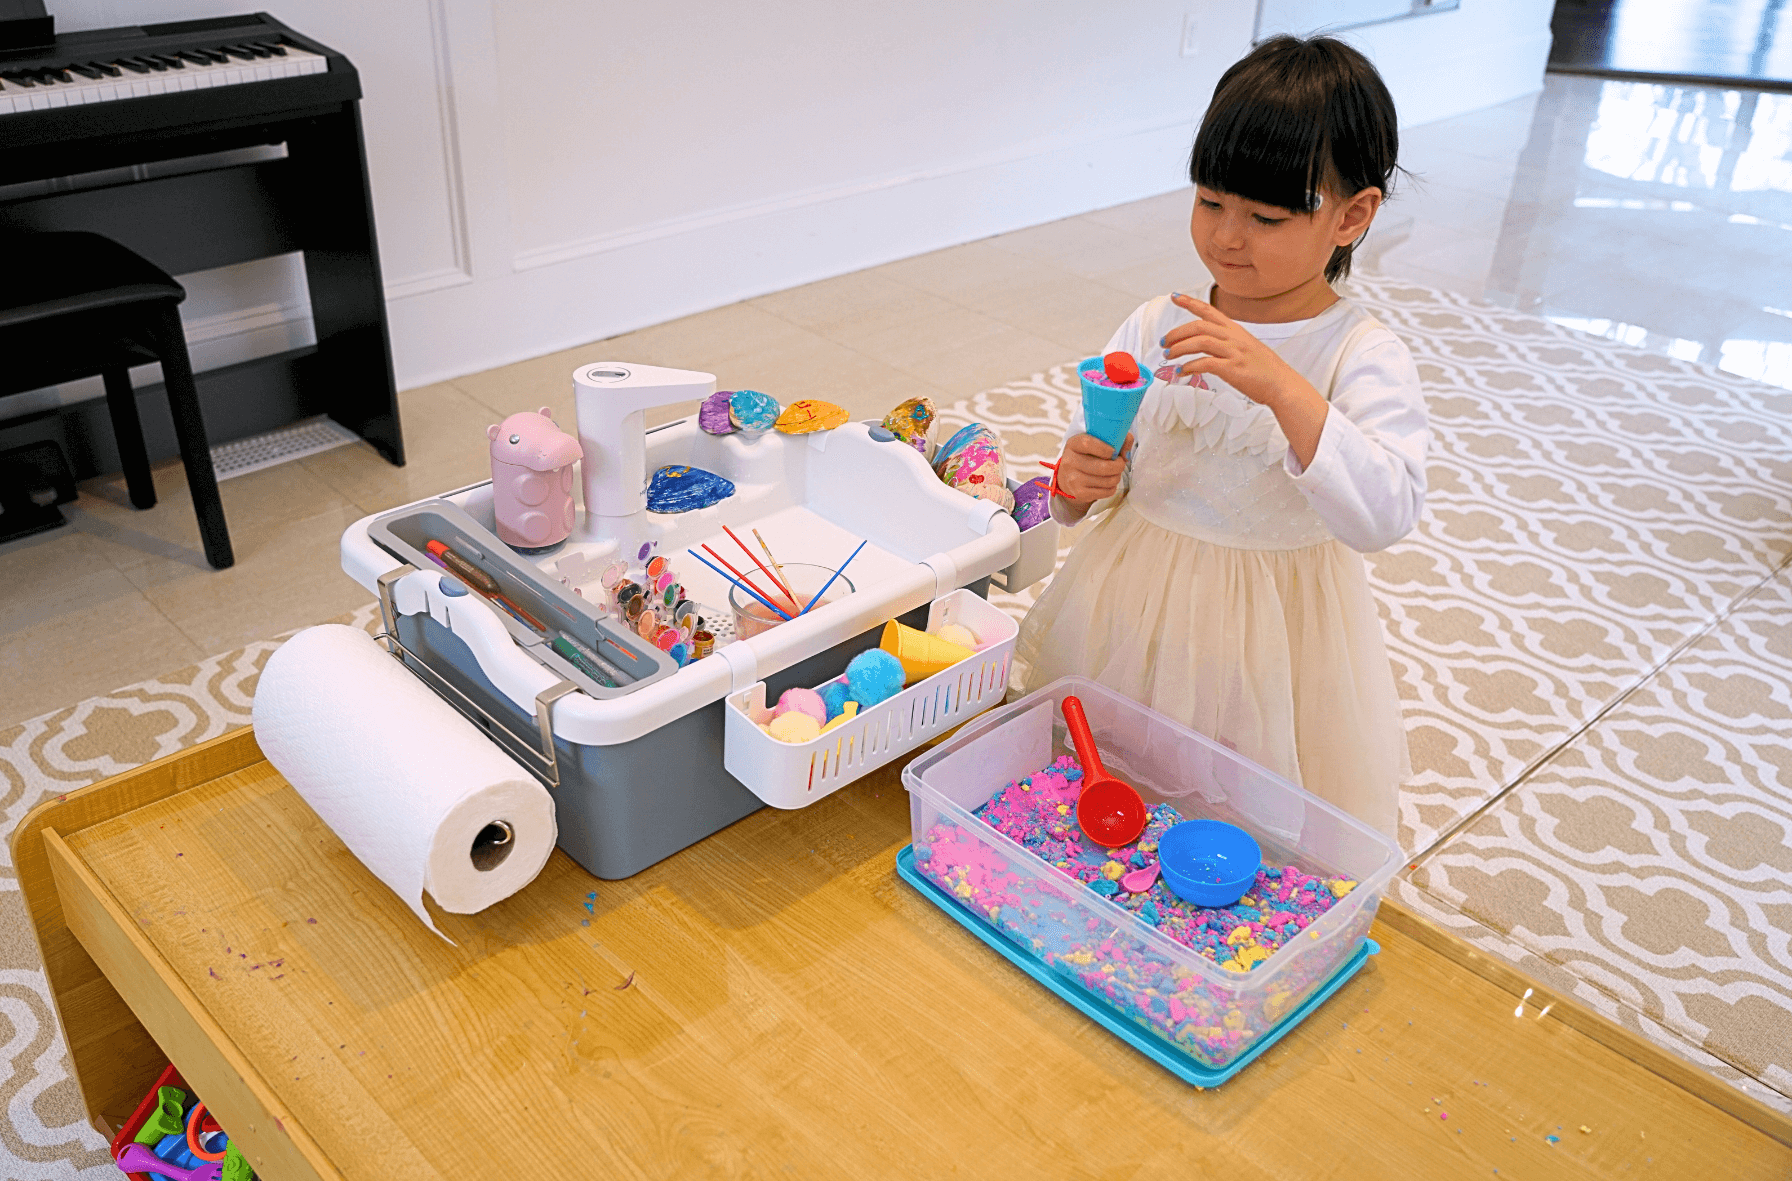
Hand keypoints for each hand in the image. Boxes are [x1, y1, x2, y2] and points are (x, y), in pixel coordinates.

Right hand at [1052, 432, 1132, 502]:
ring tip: (1113, 473)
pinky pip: (1106, 492)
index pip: (1088, 444)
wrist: (1068, 476)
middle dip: (1119, 466)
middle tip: (1120, 463)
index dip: (1105, 448)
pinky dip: (1112, 487)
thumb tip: (1126, 455)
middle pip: (1103, 467)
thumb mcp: (1097, 441)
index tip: (1114, 452)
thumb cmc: (1087, 455)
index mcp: (1073, 444)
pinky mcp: (1079, 493)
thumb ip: (1117, 440)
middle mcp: (1070, 461)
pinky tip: (1107, 482)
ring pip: (1108, 480)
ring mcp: (1073, 479)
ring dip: (1116, 477)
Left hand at [1161, 293, 1328, 468]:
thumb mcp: (1246, 347)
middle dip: (1177, 333)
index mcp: (1236, 330)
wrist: (1282, 385)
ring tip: (1168, 356)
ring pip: (1200, 342)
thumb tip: (1206, 345)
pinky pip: (1206, 363)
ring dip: (1179, 348)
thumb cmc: (1264, 370)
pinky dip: (1190, 367)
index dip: (1190, 302)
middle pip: (1199, 326)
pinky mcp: (1233, 369)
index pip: (1210, 310)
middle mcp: (1234, 338)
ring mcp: (1234, 352)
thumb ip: (1227, 343)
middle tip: (1164, 342)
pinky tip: (1181, 372)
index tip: (1174, 297)